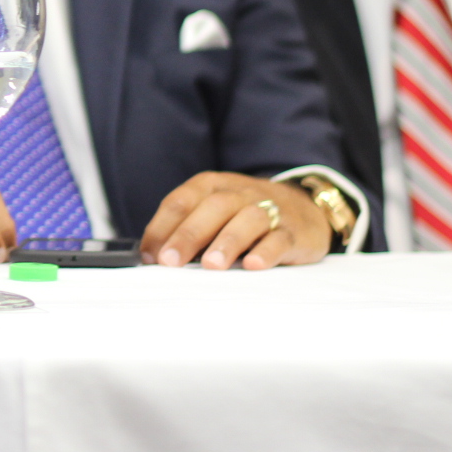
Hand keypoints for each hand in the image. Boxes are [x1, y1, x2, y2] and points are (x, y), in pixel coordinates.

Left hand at [139, 172, 327, 270]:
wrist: (302, 207)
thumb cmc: (243, 214)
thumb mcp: (213, 212)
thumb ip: (184, 228)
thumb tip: (151, 256)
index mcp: (212, 186)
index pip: (181, 201)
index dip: (161, 227)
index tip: (149, 255)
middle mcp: (239, 193)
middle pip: (212, 208)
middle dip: (188, 235)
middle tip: (171, 262)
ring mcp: (268, 210)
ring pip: (247, 220)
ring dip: (227, 241)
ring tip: (211, 265)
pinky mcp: (292, 231)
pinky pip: (279, 239)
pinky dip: (266, 251)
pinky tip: (253, 265)